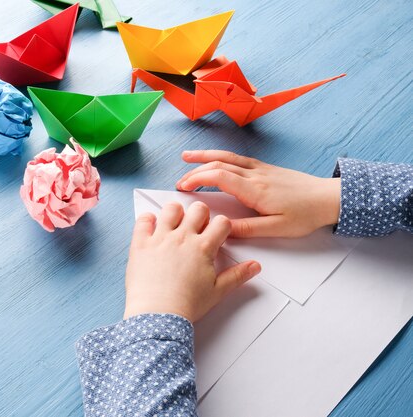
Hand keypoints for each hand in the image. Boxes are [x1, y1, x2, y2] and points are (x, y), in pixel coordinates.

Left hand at [124, 201, 260, 322]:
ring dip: (175, 213)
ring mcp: (160, 238)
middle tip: (196, 228)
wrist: (158, 314)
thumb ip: (237, 276)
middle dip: (201, 215)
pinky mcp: (141, 243)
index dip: (221, 226)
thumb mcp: (217, 291)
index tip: (216, 234)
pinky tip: (152, 227)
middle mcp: (182, 238)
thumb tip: (254, 266)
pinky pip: (143, 220)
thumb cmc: (186, 305)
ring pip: (171, 209)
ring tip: (174, 225)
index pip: (221, 222)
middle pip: (198, 209)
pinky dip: (147, 219)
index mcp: (203, 248)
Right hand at [176, 150, 340, 237]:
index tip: (183, 187)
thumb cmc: (305, 214)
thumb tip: (222, 229)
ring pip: (227, 157)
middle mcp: (255, 175)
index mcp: (255, 190)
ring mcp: (260, 169)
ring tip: (187, 157)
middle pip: (218, 165)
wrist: (329, 198)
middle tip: (179, 182)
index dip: (198, 179)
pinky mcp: (265, 168)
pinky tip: (215, 159)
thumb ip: (248, 229)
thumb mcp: (277, 229)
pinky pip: (237, 158)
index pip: (220, 177)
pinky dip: (220, 157)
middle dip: (195, 171)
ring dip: (205, 157)